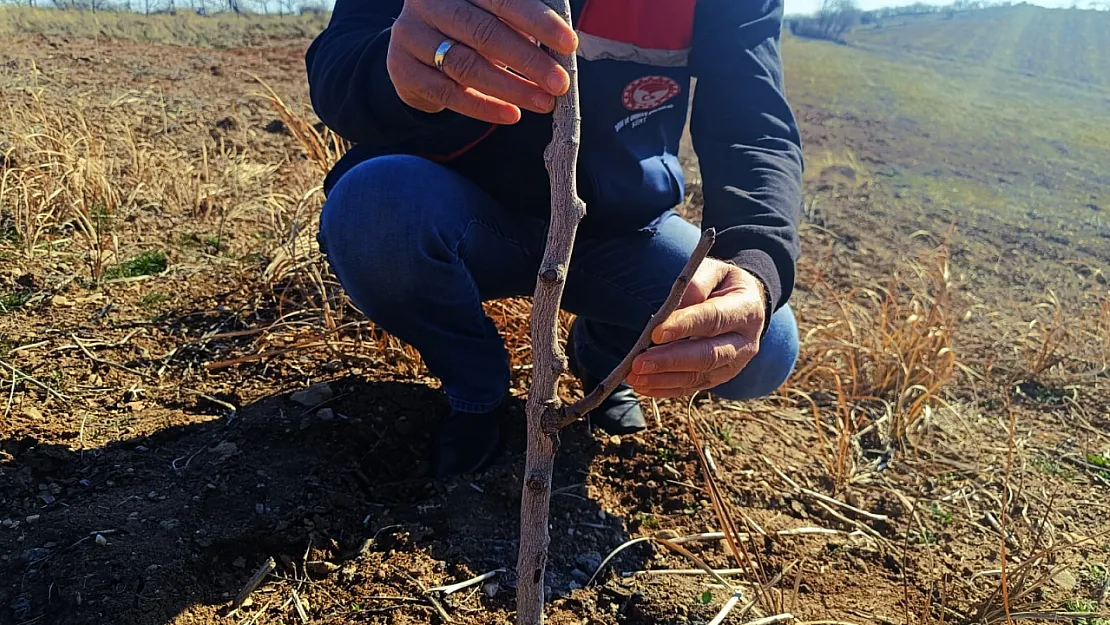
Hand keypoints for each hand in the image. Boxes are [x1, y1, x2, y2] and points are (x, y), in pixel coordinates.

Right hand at [388, 0, 577, 123]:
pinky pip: (447, 93)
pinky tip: (512, 114)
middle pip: (484, 32)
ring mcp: (410, 34)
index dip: (538, 21)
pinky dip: (484, 107)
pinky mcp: (402, 68)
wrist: (416, 50)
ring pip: (466, 65)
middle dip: (528, 61)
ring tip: (543, 102)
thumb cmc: (469, 28)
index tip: (569, 44)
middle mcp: (429, 2)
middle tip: (560, 83)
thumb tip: (563, 47)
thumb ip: (521, 22)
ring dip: (511, 88)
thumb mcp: (493, 15)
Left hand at [626, 260, 767, 397]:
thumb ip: (697, 283)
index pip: (714, 319)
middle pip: (707, 355)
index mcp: (745, 310)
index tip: (656, 333)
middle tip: (639, 363)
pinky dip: (666, 389)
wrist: (746, 307)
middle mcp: (744, 343)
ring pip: (698, 376)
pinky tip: (644, 386)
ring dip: (664, 379)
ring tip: (635, 377)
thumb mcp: (715, 272)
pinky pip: (692, 388)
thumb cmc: (723, 285)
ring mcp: (733, 365)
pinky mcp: (719, 378)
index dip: (685, 326)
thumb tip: (676, 306)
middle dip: (671, 360)